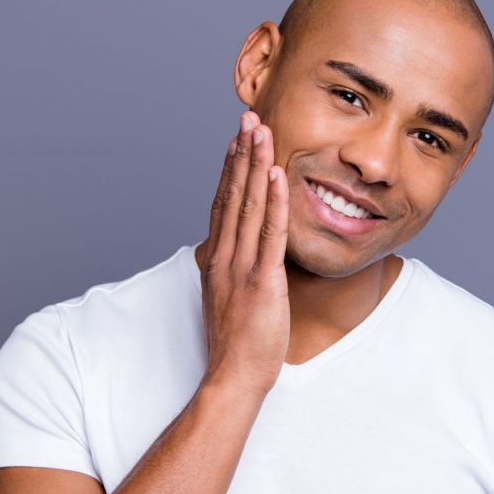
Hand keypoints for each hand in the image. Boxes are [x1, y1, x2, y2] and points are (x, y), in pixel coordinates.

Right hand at [199, 110, 289, 396]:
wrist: (233, 375)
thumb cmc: (235, 342)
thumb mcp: (226, 297)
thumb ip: (228, 269)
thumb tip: (231, 252)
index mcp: (216, 259)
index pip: (222, 203)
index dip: (229, 169)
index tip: (236, 140)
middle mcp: (224, 256)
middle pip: (232, 194)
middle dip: (240, 153)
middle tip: (248, 118)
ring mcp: (241, 267)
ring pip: (248, 205)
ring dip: (254, 164)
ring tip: (260, 130)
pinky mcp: (262, 280)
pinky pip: (269, 233)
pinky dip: (273, 201)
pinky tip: (276, 174)